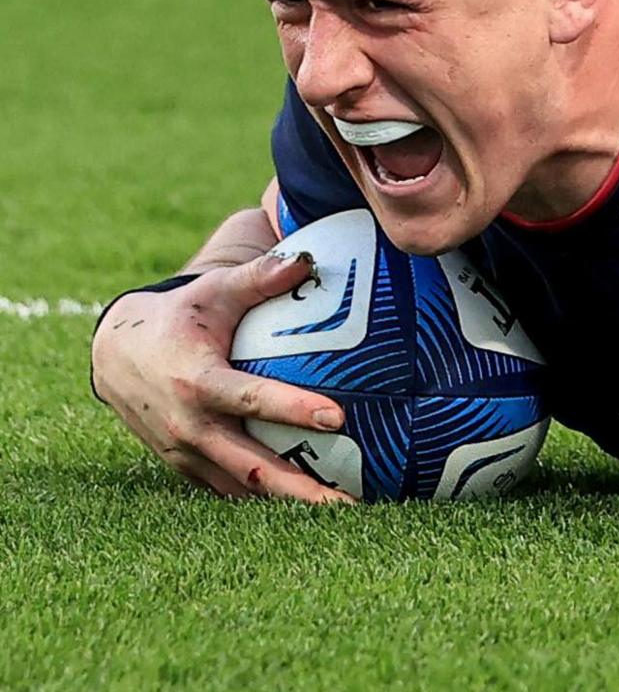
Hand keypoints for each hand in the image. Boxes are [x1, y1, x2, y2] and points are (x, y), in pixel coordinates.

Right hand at [90, 251, 354, 502]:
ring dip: (288, 502)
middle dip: (300, 487)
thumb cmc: (181, 315)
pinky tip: (309, 504)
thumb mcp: (215, 292)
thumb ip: (260, 278)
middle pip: (251, 466)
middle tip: (350, 500)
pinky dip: (266, 500)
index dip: (294, 409)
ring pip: (242, 487)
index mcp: (197, 381)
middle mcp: (190, 425)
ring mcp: (185, 452)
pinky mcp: (186, 466)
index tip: (339, 418)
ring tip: (342, 509)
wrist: (117, 353)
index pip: (252, 399)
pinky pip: (230, 489)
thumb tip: (306, 259)